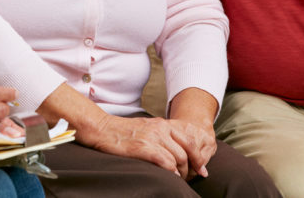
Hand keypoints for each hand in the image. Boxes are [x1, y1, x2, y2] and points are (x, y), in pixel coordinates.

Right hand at [83, 114, 213, 178]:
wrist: (102, 128)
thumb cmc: (122, 132)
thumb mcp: (146, 128)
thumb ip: (161, 137)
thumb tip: (175, 153)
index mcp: (163, 124)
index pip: (189, 140)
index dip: (198, 157)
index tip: (201, 170)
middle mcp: (161, 129)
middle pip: (187, 151)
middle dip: (191, 168)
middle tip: (189, 178)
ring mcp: (152, 137)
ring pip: (178, 158)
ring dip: (181, 173)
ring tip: (177, 180)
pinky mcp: (144, 147)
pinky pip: (166, 162)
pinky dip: (171, 172)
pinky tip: (170, 178)